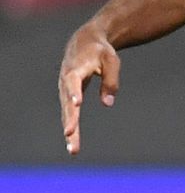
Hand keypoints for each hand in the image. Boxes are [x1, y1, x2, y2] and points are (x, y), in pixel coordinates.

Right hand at [59, 24, 119, 155]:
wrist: (84, 42)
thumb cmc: (100, 51)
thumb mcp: (111, 60)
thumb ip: (110, 80)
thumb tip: (107, 104)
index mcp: (76, 69)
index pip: (73, 82)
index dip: (74, 92)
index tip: (76, 104)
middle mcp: (66, 81)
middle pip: (67, 103)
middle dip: (69, 119)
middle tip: (70, 135)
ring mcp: (65, 90)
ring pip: (67, 113)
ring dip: (70, 131)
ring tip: (73, 150)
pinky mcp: (68, 96)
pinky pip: (69, 114)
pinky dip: (71, 128)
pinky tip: (73, 144)